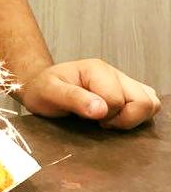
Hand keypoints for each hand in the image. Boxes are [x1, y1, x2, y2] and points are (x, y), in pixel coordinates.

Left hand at [20, 59, 160, 128]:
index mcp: (96, 69)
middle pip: (143, 102)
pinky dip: (138, 117)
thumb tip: (101, 110)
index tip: (85, 117)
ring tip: (108, 120)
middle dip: (123, 119)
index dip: (104, 115)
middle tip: (100, 121)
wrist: (40, 87)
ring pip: (151, 103)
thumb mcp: (49, 93)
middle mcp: (114, 73)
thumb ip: (73, 99)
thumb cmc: (43, 90)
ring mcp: (123, 83)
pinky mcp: (128, 93)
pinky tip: (116, 119)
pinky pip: (149, 106)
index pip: (117, 100)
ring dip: (134, 118)